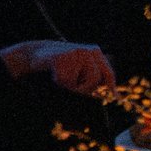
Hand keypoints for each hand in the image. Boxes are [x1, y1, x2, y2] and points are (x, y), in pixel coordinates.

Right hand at [0, 40, 115, 96]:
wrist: (34, 53)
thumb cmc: (59, 66)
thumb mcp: (77, 71)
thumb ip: (89, 79)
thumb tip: (101, 97)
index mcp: (96, 53)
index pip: (107, 73)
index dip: (111, 86)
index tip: (116, 99)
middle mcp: (90, 51)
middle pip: (94, 79)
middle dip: (83, 89)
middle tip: (71, 87)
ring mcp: (77, 52)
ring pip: (78, 81)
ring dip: (69, 85)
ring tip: (60, 77)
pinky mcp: (63, 56)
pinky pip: (64, 79)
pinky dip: (58, 81)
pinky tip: (53, 72)